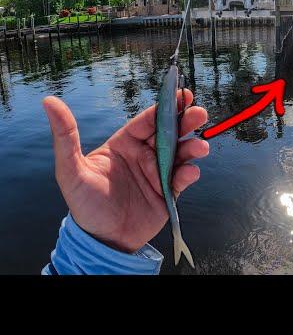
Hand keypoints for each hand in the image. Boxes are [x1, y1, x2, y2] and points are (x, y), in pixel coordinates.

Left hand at [42, 90, 209, 253]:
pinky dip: (189, 173)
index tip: (180, 95)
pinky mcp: (169, 192)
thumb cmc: (84, 204)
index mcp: (125, 144)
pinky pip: (183, 178)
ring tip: (199, 147)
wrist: (103, 240)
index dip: (164, 107)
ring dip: (192, 147)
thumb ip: (66, 135)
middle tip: (199, 113)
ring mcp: (158, 172)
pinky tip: (189, 172)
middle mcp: (144, 155)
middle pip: (169, 132)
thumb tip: (49, 102)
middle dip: (185, 121)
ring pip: (181, 153)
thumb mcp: (70, 169)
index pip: (147, 120)